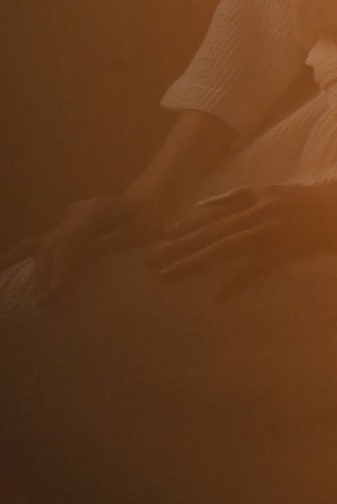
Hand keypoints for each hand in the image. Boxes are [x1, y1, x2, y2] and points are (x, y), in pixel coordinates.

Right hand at [0, 189, 173, 304]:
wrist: (152, 200)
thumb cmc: (153, 218)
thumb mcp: (141, 231)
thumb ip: (114, 242)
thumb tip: (87, 260)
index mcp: (96, 211)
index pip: (69, 241)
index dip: (61, 266)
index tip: (58, 291)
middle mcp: (77, 213)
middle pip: (53, 247)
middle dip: (48, 276)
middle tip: (48, 303)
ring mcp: (69, 219)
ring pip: (44, 248)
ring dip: (38, 274)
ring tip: (38, 301)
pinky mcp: (66, 227)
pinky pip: (39, 243)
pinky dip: (19, 256)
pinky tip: (2, 268)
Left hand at [153, 180, 336, 300]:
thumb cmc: (316, 200)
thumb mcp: (277, 189)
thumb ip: (245, 194)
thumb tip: (210, 203)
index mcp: (255, 197)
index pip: (212, 212)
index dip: (185, 224)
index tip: (159, 236)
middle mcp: (257, 213)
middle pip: (210, 231)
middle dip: (178, 245)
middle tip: (149, 260)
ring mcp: (269, 231)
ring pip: (223, 248)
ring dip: (193, 262)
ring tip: (168, 275)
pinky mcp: (285, 248)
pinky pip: (254, 269)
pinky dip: (235, 284)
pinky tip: (216, 299)